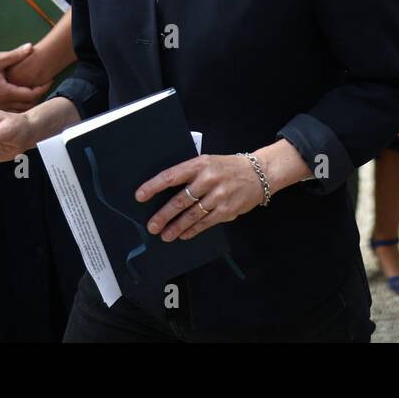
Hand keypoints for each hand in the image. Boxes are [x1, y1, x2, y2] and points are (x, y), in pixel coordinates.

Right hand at [0, 42, 49, 111]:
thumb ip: (15, 55)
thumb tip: (31, 46)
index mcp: (4, 92)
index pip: (30, 95)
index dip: (42, 88)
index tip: (50, 80)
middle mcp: (0, 102)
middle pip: (27, 105)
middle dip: (38, 96)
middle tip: (46, 86)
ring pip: (18, 109)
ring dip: (29, 102)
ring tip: (37, 91)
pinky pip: (9, 109)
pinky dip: (18, 105)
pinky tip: (22, 96)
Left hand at [136, 154, 263, 242]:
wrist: (258, 174)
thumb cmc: (227, 168)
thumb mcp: (208, 162)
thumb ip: (190, 174)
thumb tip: (165, 193)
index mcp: (200, 164)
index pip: (172, 176)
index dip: (154, 186)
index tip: (140, 196)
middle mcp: (208, 179)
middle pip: (180, 200)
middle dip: (163, 215)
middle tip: (152, 225)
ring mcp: (219, 195)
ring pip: (192, 215)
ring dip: (176, 227)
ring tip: (165, 235)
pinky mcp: (227, 210)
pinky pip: (205, 223)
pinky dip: (192, 230)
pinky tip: (183, 235)